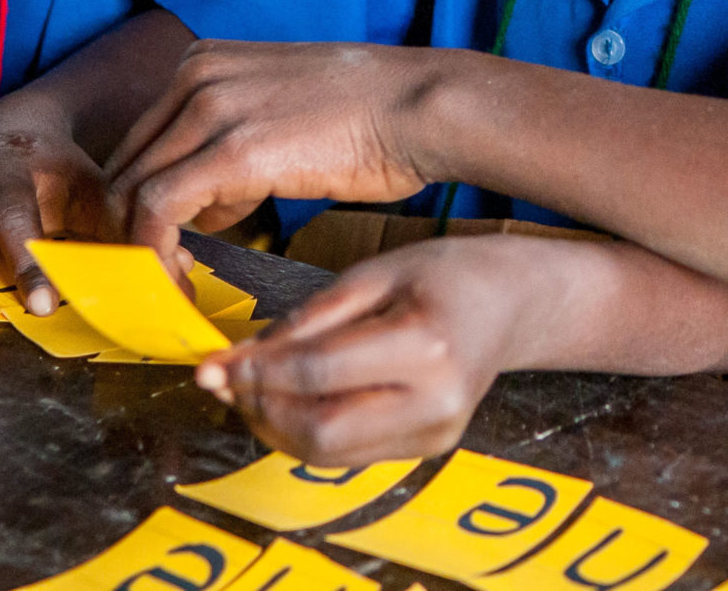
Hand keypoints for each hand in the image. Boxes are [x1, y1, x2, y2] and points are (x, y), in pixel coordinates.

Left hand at [103, 40, 435, 261]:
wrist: (421, 106)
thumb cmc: (372, 117)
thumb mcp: (281, 114)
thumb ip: (233, 147)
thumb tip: (204, 205)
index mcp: (203, 62)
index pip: (140, 142)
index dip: (140, 204)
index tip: (164, 246)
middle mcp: (195, 76)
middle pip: (124, 166)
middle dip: (132, 232)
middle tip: (162, 276)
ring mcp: (210, 108)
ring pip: (130, 191)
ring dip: (143, 252)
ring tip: (176, 286)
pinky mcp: (232, 150)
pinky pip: (159, 211)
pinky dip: (158, 255)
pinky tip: (185, 282)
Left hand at [197, 236, 539, 463]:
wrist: (513, 305)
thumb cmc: (447, 275)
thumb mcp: (379, 272)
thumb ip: (313, 316)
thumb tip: (243, 358)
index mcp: (427, 346)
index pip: (319, 374)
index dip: (256, 372)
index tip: (213, 364)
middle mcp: (436, 402)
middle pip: (320, 432)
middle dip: (260, 409)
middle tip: (227, 380)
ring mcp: (434, 434)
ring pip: (326, 455)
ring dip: (276, 426)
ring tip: (252, 388)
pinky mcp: (427, 449)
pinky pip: (347, 455)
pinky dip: (306, 432)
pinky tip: (290, 400)